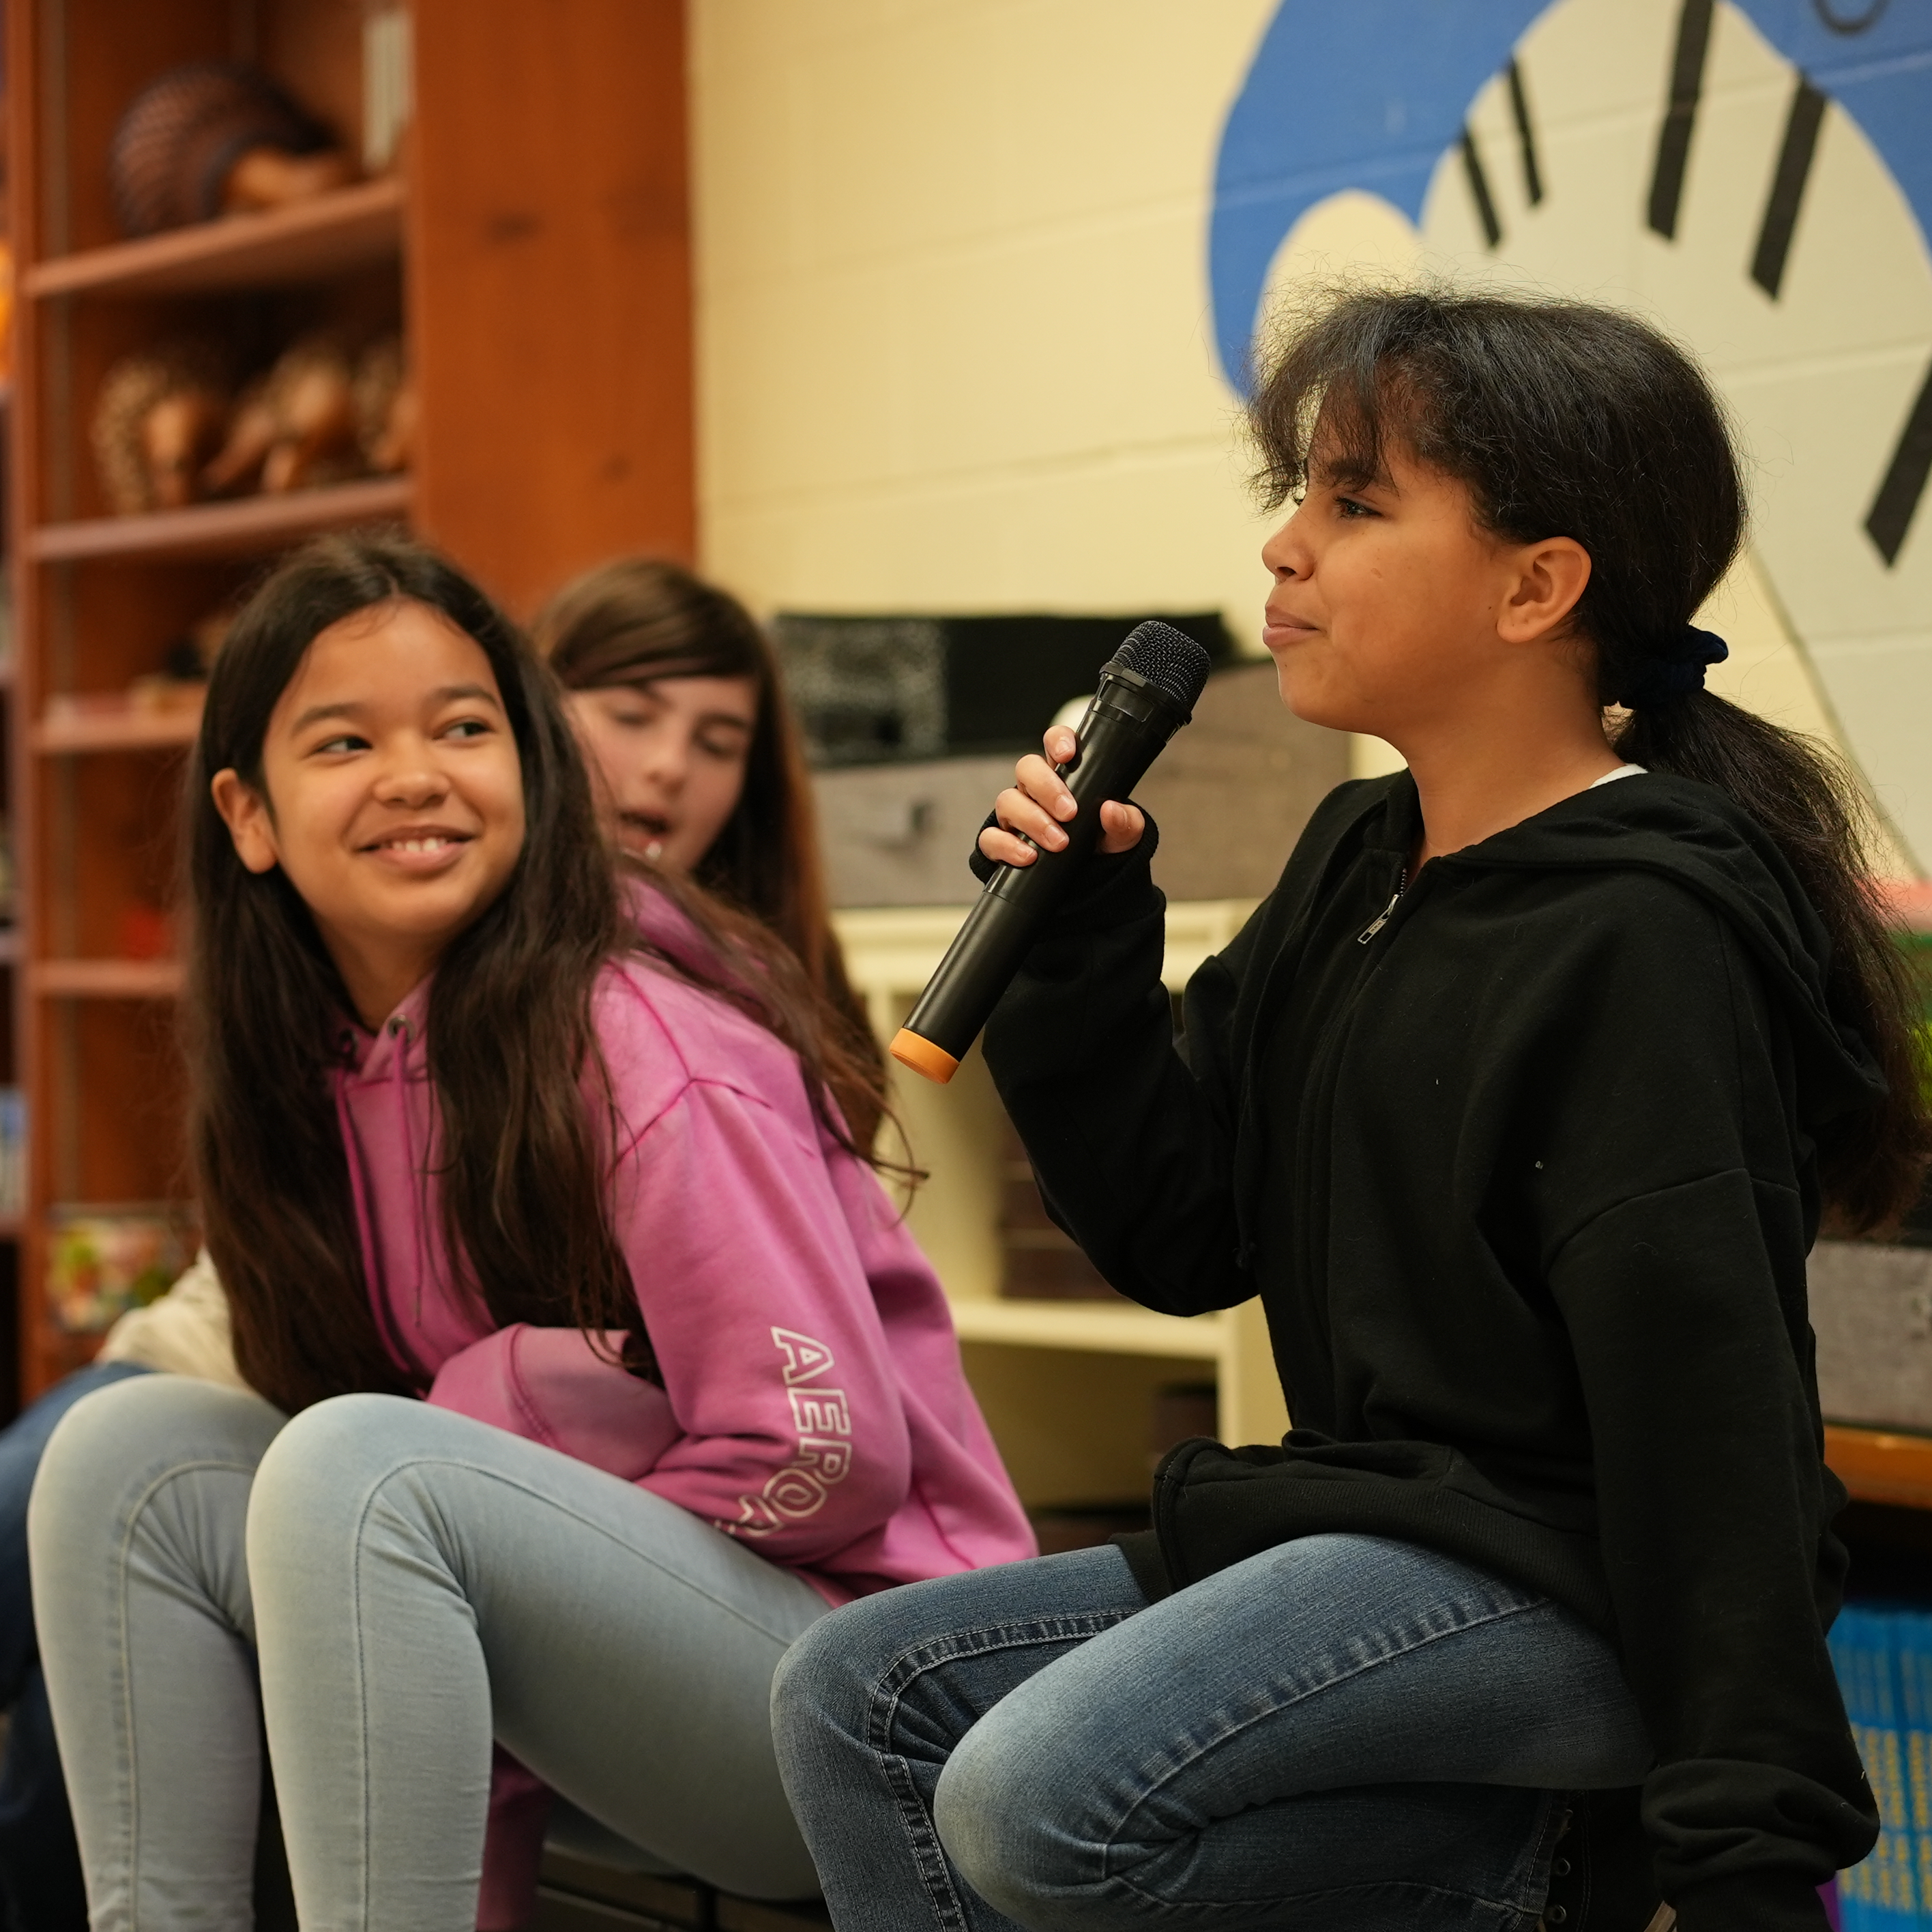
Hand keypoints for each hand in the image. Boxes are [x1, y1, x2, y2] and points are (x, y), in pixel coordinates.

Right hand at [977, 726, 1145, 868]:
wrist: (1087, 884)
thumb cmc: (1099, 847)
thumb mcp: (1122, 836)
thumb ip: (1125, 823)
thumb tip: (1112, 810)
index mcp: (1064, 777)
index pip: (1054, 743)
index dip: (1057, 741)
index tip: (1068, 755)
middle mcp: (1034, 791)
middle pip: (1026, 768)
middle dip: (1046, 788)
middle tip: (1069, 813)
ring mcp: (1014, 816)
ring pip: (1007, 801)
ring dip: (1033, 820)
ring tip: (1058, 842)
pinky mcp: (1001, 843)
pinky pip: (991, 838)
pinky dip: (1008, 846)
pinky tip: (1029, 857)